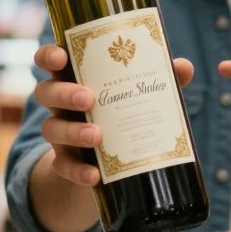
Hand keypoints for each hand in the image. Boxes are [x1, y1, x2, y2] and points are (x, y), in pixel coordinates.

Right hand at [33, 44, 193, 186]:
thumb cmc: (123, 111)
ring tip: (97, 136)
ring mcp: (60, 133)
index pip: (50, 60)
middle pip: (47, 92)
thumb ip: (161, 79)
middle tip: (88, 98)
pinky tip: (94, 175)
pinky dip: (78, 171)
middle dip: (64, 93)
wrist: (109, 161)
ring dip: (72, 132)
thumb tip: (184, 67)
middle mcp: (61, 104)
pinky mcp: (67, 162)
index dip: (48, 55)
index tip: (60, 57)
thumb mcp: (140, 94)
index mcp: (74, 78)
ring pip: (51, 129)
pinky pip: (64, 166)